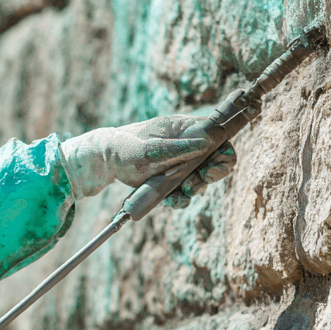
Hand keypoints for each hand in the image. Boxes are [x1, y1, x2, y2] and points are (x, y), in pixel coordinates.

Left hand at [59, 115, 236, 204]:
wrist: (106, 160)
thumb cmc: (126, 147)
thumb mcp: (151, 148)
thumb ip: (178, 148)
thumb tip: (206, 143)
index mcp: (186, 129)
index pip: (219, 136)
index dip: (224, 152)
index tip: (213, 168)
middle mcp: (187, 144)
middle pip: (216, 159)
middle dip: (211, 175)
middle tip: (195, 183)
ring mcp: (181, 162)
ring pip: (201, 178)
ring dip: (195, 188)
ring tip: (180, 192)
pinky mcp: (172, 178)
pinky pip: (185, 191)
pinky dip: (180, 198)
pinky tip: (169, 200)